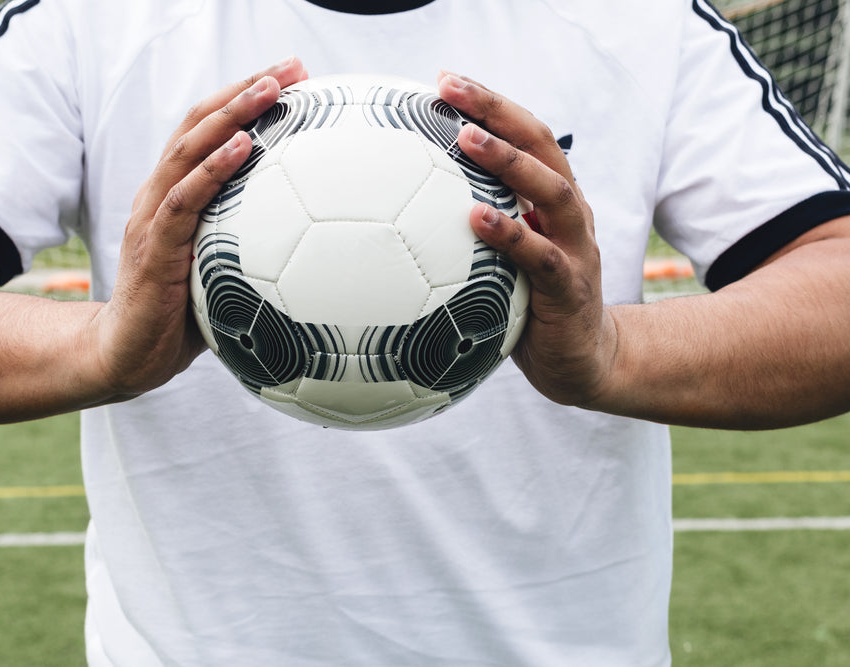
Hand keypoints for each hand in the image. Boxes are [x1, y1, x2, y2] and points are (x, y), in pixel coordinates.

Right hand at [89, 57, 308, 397]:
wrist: (128, 354)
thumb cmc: (180, 315)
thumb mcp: (223, 271)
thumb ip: (253, 248)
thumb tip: (317, 250)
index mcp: (177, 196)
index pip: (209, 132)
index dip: (246, 100)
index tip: (295, 80)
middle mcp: (161, 195)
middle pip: (199, 124)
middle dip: (245, 90)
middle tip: (291, 67)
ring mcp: (153, 218)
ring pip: (188, 150)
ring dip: (231, 115)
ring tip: (270, 88)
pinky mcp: (153, 248)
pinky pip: (183, 200)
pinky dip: (213, 169)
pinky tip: (244, 146)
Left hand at [437, 72, 616, 407]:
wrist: (582, 361)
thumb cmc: (530, 305)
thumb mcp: (502, 259)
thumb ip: (474, 229)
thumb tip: (404, 212)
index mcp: (549, 200)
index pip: (525, 136)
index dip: (490, 104)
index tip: (444, 80)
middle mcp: (568, 214)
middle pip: (540, 145)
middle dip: (496, 111)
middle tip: (450, 88)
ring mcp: (575, 248)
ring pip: (552, 191)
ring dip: (509, 162)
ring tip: (467, 139)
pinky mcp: (571, 289)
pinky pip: (542, 257)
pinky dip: (511, 235)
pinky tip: (475, 218)